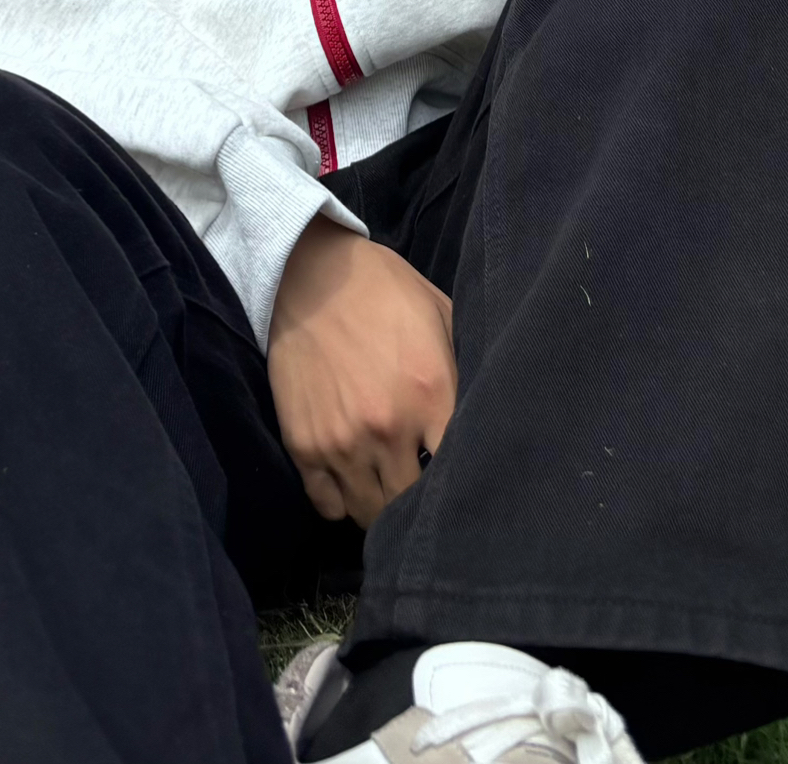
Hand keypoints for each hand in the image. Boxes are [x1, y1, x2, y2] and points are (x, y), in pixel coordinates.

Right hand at [267, 218, 456, 526]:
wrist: (310, 272)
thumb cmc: (383, 289)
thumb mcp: (440, 314)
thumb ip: (462, 368)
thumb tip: (483, 409)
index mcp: (432, 394)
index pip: (459, 472)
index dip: (462, 480)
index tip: (460, 478)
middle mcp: (388, 428)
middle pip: (411, 504)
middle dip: (418, 501)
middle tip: (420, 487)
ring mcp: (342, 442)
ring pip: (369, 514)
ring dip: (381, 506)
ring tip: (386, 486)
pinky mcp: (304, 445)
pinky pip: (326, 505)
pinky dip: (340, 502)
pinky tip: (351, 482)